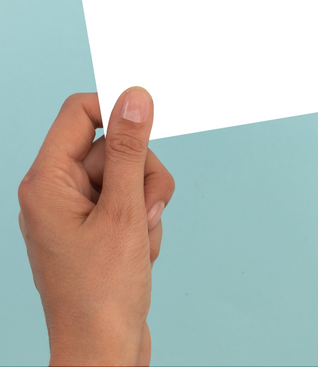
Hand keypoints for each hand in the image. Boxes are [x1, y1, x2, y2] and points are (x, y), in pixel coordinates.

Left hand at [18, 88, 174, 365]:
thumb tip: (133, 98)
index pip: (79, 112)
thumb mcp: (124, 212)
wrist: (105, 350)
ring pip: (129, 173)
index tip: (149, 122)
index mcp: (47, 180)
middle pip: (113, 146)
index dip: (116, 110)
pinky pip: (131, 198)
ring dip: (148, 201)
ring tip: (141, 237)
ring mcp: (78, 208)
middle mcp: (57, 190)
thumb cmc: (103, 293)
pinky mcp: (96, 224)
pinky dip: (145, 218)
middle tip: (144, 211)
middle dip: (142, 176)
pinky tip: (139, 249)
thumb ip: (129, 149)